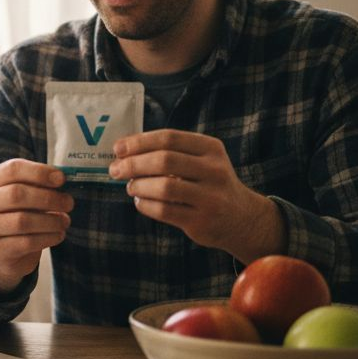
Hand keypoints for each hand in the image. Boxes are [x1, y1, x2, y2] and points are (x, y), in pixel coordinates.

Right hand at [0, 159, 73, 296]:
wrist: (6, 250)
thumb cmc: (20, 214)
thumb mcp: (26, 194)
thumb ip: (39, 184)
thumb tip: (60, 179)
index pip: (13, 169)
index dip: (39, 172)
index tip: (61, 179)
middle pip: (16, 194)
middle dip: (48, 198)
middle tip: (69, 203)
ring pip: (22, 221)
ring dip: (51, 221)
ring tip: (65, 221)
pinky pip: (27, 242)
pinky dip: (48, 238)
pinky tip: (58, 235)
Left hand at [108, 129, 283, 262]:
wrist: (242, 218)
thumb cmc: (210, 184)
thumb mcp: (202, 160)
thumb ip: (170, 152)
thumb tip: (124, 151)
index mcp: (211, 149)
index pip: (169, 138)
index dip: (139, 142)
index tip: (118, 148)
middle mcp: (214, 170)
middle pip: (164, 160)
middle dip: (133, 164)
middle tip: (115, 169)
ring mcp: (210, 197)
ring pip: (164, 187)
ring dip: (138, 186)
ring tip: (130, 186)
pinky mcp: (202, 221)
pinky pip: (164, 210)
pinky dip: (145, 205)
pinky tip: (141, 201)